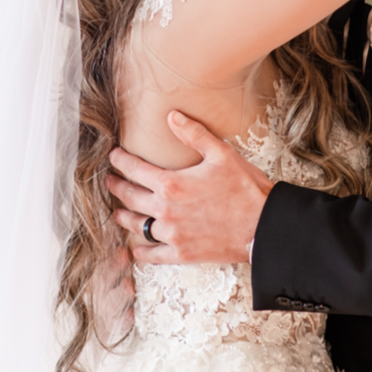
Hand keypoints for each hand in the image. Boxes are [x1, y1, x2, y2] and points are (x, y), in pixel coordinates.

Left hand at [106, 111, 270, 264]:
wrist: (263, 226)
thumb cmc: (244, 188)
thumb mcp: (221, 154)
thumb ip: (193, 134)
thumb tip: (172, 116)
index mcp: (171, 184)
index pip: (135, 169)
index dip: (121, 161)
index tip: (114, 156)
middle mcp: (165, 211)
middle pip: (130, 198)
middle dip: (116, 187)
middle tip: (109, 181)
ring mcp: (172, 235)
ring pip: (137, 226)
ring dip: (124, 218)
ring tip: (117, 212)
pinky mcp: (182, 254)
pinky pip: (153, 255)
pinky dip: (142, 251)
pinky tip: (137, 247)